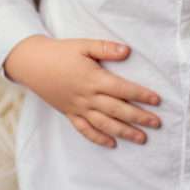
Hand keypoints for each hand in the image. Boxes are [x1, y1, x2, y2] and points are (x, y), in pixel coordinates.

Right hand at [5, 36, 161, 148]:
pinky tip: (112, 144)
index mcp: (93, 79)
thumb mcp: (83, 45)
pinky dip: (98, 138)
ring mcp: (77, 108)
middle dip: (139, 117)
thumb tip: (127, 51)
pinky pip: (85, 130)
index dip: (141, 95)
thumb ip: (106, 48)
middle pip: (117, 110)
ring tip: (141, 138)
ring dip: (124, 132)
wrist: (32, 64)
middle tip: (157, 124)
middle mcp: (87, 97)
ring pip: (104, 124)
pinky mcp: (69, 114)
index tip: (157, 101)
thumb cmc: (60, 52)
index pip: (123, 89)